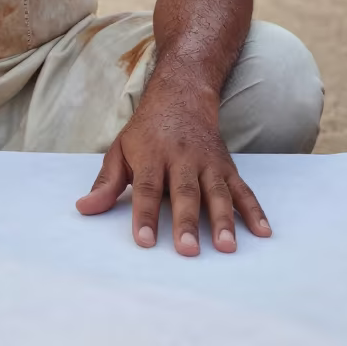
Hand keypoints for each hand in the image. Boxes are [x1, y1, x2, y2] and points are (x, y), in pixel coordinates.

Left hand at [75, 91, 270, 255]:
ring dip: (223, 220)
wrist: (181, 95)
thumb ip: (107, 182)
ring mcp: (207, 162)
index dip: (145, 215)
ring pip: (216, 192)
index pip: (147, 188)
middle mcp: (181, 158)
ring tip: (226, 247)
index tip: (144, 241)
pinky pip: (242, 189)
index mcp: (152, 155)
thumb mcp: (121, 149)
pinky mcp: (226, 166)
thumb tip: (84, 208)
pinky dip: (254, 210)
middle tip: (187, 250)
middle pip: (184, 192)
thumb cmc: (146, 131)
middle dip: (186, 222)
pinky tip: (263, 232)